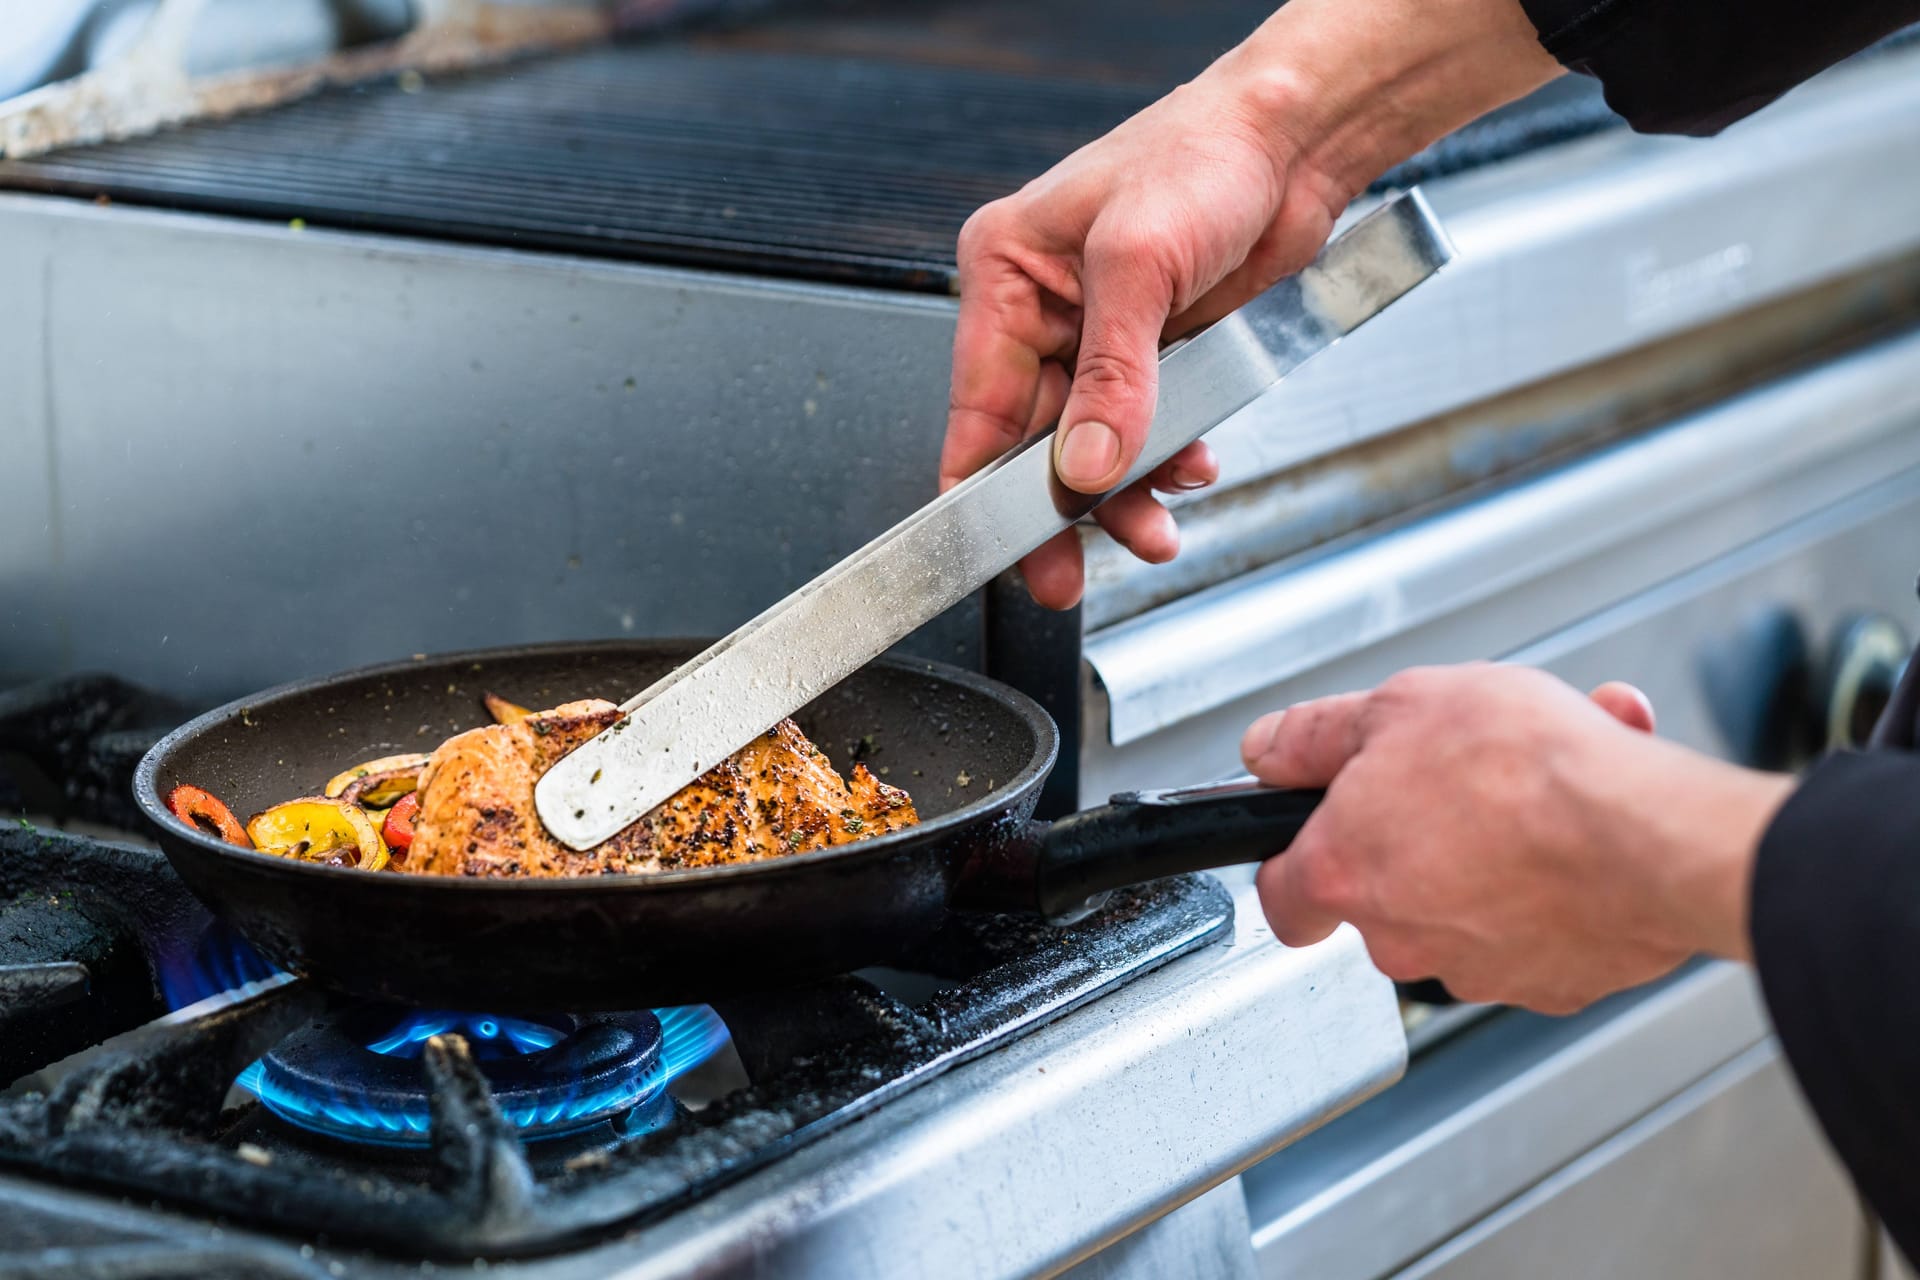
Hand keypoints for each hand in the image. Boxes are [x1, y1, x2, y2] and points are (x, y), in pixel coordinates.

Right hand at [942, 0, 1561, 607]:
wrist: (1296, 140)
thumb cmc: (1206, 157)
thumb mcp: (1143, 265)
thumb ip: (1112, 375)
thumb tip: (1087, 462)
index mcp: (1006, 272)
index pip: (974, 403)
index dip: (982, 487)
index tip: (996, 549)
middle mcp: (1042, 308)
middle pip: (1031, 440)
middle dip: (1062, 507)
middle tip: (1066, 574)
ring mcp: (1097, 334)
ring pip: (1090, 446)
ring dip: (1123, 495)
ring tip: (1153, 531)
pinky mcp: (1151, 351)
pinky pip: (1141, 431)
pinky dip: (1163, 462)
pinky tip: (1189, 468)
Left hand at [1241, 665, 1796, 1013]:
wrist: (1649, 835)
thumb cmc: (1530, 772)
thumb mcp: (1401, 705)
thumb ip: (1318, 734)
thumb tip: (1270, 747)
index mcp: (1344, 873)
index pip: (1282, 897)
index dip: (1295, 859)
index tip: (1317, 835)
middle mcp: (1402, 936)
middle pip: (1384, 892)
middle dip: (1423, 832)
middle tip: (1464, 775)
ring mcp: (1479, 968)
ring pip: (1471, 901)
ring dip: (1497, 843)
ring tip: (1544, 781)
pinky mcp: (1554, 983)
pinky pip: (1542, 925)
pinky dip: (1559, 876)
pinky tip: (1586, 821)